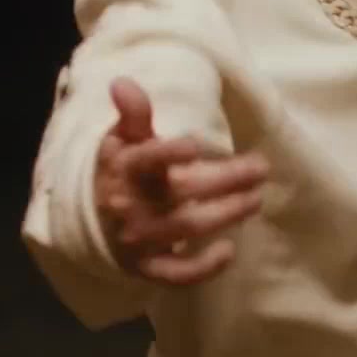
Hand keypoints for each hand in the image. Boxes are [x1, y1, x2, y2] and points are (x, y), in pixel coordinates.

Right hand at [94, 77, 268, 286]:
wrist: (94, 221)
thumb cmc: (122, 171)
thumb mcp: (124, 140)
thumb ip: (133, 115)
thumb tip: (123, 82)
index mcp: (125, 170)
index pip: (144, 160)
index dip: (166, 153)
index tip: (194, 146)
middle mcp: (131, 205)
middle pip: (182, 191)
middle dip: (226, 179)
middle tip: (261, 168)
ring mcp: (140, 239)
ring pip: (186, 227)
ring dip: (226, 214)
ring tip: (256, 198)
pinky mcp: (148, 267)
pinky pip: (175, 274)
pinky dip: (202, 268)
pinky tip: (229, 250)